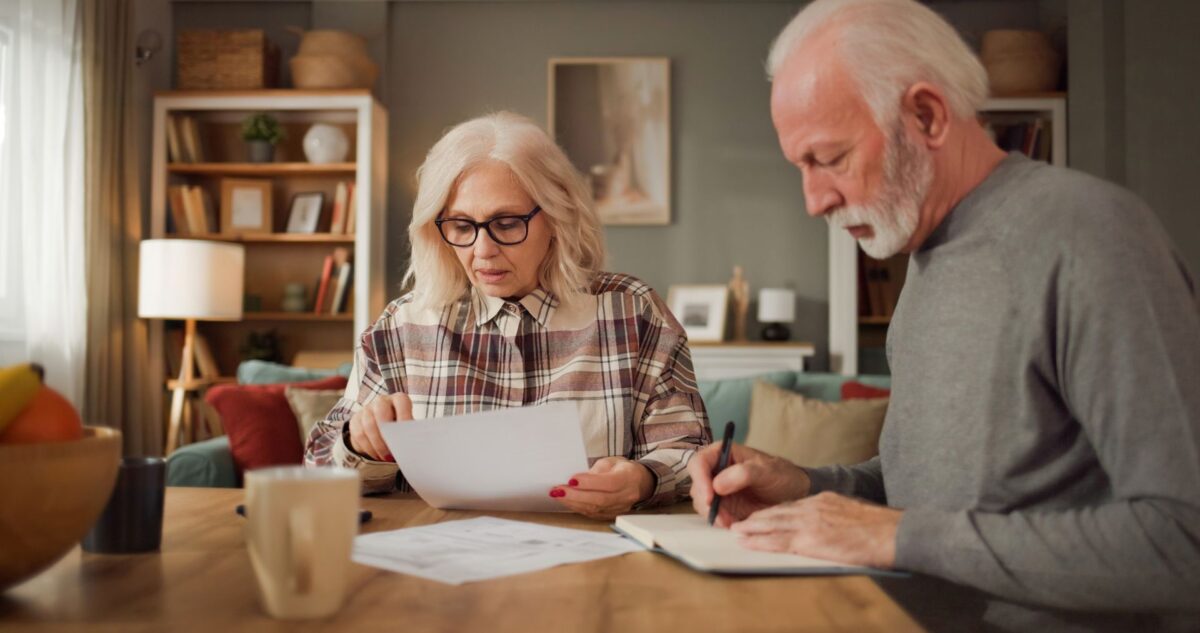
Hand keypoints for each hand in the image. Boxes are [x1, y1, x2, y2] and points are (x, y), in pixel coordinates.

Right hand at [347, 393, 412, 461]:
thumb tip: (413, 446)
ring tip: (386, 458)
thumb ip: (410, 433)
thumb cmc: (400, 429)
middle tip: (394, 450)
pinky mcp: (355, 420)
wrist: (381, 430)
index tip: (406, 435)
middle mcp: (382, 401)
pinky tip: (376, 456)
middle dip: (387, 434)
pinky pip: (359, 434)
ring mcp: (367, 409)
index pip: (401, 402)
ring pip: (368, 425)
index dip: (404, 417)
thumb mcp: (408, 429)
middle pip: (381, 412)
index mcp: (398, 399)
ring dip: (378, 445)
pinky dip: (368, 448)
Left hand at [550, 457, 654, 519]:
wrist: (638, 483)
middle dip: (576, 495)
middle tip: (558, 490)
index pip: (609, 483)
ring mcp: (619, 508)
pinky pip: (593, 514)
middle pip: (600, 499)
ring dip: (573, 502)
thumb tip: (576, 481)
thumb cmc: (622, 469)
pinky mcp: (611, 515)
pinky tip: (567, 501)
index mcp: (628, 478)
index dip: (589, 483)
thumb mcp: (610, 462)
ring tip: (557, 495)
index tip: (571, 480)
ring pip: (595, 509)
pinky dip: (577, 508)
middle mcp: (626, 496)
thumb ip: (595, 471)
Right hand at [688, 443, 809, 527]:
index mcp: (722, 453)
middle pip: (697, 485)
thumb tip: (717, 484)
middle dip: (706, 502)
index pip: (699, 462)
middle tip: (721, 515)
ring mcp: (717, 489)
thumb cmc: (781, 475)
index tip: (710, 496)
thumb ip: (744, 473)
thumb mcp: (767, 470)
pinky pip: (712, 514)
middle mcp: (715, 470)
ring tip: (730, 520)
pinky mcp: (723, 506)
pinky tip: (732, 523)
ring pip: (702, 502)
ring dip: (713, 514)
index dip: (700, 479)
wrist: (793, 494)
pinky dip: (719, 520)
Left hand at [731, 492, 901, 567]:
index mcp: (825, 500)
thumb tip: (834, 526)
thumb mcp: (856, 513)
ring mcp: (810, 522)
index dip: (776, 511)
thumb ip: (839, 516)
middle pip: (779, 511)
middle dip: (758, 517)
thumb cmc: (882, 528)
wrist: (892, 532)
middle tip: (741, 521)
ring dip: (752, 528)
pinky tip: (747, 542)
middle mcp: (814, 507)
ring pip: (773, 524)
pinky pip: (778, 540)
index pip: (794, 505)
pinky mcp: (810, 539)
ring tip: (737, 530)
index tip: (764, 515)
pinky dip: (759, 541)